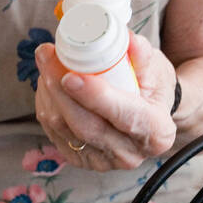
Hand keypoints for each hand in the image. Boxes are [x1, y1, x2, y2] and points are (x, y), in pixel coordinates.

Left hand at [33, 30, 178, 172]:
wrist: (146, 112)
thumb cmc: (152, 87)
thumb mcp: (155, 68)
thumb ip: (142, 55)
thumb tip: (130, 41)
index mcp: (156, 132)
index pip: (126, 117)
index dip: (97, 97)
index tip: (72, 76)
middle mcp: (130, 154)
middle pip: (87, 126)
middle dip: (60, 90)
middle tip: (47, 56)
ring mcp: (102, 161)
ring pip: (63, 128)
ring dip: (48, 91)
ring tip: (48, 61)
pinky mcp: (80, 158)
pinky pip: (53, 130)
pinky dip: (46, 102)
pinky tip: (49, 82)